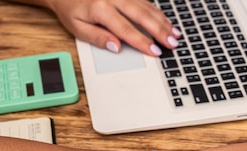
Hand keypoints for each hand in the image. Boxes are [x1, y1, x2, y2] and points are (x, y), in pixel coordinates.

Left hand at [43, 0, 180, 55]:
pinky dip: (157, 12)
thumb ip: (97, 37)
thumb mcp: (77, 27)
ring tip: (175, 34)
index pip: (125, 29)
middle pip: (141, 16)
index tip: (155, 51)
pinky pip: (145, 1)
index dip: (142, 41)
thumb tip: (116, 47)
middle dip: (160, 30)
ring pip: (147, 7)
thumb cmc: (71, 8)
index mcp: (100, 9)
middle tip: (172, 43)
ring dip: (163, 21)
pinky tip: (166, 21)